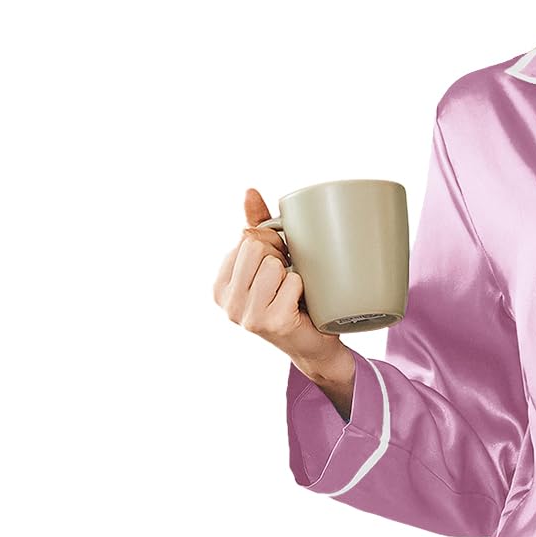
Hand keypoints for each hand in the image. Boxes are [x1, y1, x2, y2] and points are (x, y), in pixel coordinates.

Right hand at [212, 188, 350, 395]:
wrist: (314, 344)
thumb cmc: (290, 299)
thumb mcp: (270, 260)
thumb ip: (257, 227)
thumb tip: (250, 192)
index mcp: (220, 285)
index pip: (245, 237)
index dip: (269, 243)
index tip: (276, 263)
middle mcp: (228, 303)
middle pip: (255, 247)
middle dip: (279, 254)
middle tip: (287, 277)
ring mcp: (247, 316)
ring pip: (273, 264)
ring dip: (290, 273)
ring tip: (292, 292)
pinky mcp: (272, 323)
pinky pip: (292, 281)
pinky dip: (302, 288)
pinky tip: (299, 305)